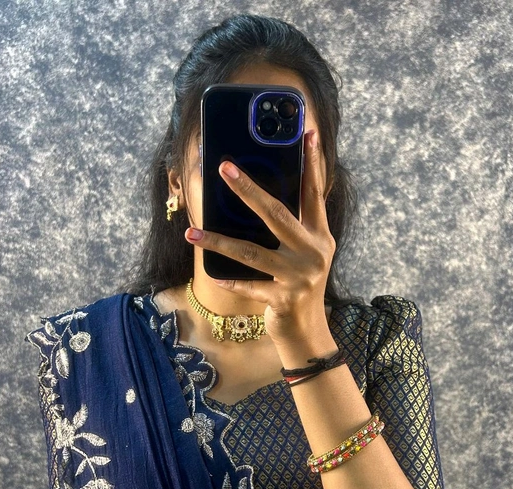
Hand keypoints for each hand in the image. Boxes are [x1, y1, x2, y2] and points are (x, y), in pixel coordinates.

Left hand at [184, 129, 335, 345]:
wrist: (307, 333)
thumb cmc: (299, 287)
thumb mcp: (304, 254)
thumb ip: (292, 228)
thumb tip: (258, 198)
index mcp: (320, 236)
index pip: (315, 193)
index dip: (312, 162)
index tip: (308, 132)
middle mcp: (313, 253)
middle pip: (277, 214)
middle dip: (248, 189)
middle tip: (224, 168)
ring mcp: (298, 278)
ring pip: (251, 253)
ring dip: (218, 242)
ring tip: (192, 233)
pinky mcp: (282, 300)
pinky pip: (248, 286)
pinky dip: (229, 281)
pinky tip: (212, 274)